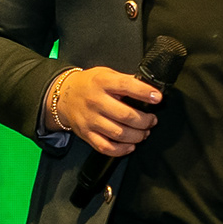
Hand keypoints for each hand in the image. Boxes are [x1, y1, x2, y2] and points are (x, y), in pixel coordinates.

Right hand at [47, 66, 163, 156]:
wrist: (64, 95)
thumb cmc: (89, 84)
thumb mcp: (106, 73)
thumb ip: (125, 80)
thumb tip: (148, 88)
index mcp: (102, 82)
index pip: (126, 86)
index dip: (144, 92)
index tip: (157, 98)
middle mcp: (95, 101)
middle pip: (126, 115)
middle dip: (145, 121)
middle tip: (152, 120)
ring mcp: (90, 120)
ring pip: (119, 134)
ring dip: (137, 136)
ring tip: (144, 132)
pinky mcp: (86, 134)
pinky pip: (106, 147)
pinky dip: (121, 150)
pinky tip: (130, 145)